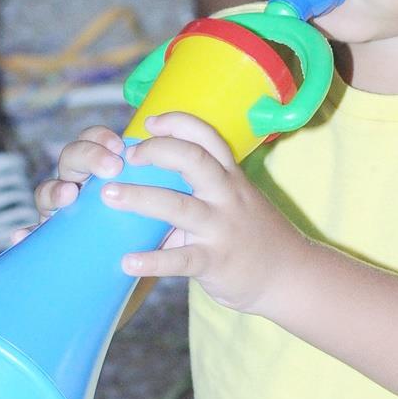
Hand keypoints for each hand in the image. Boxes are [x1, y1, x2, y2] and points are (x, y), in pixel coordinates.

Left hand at [37, 114, 307, 313]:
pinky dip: (152, 261)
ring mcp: (221, 228)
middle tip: (126, 157)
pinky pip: (181, 260)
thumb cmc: (254, 234)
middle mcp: (227, 196)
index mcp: (230, 178)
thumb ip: (201, 188)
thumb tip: (152, 176)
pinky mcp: (215, 261)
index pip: (207, 137)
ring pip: (179, 206)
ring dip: (141, 198)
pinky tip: (126, 262)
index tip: (150, 122)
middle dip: (157, 151)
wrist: (289, 276)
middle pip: (193, 159)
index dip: (178, 124)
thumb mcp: (236, 201)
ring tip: (107, 196)